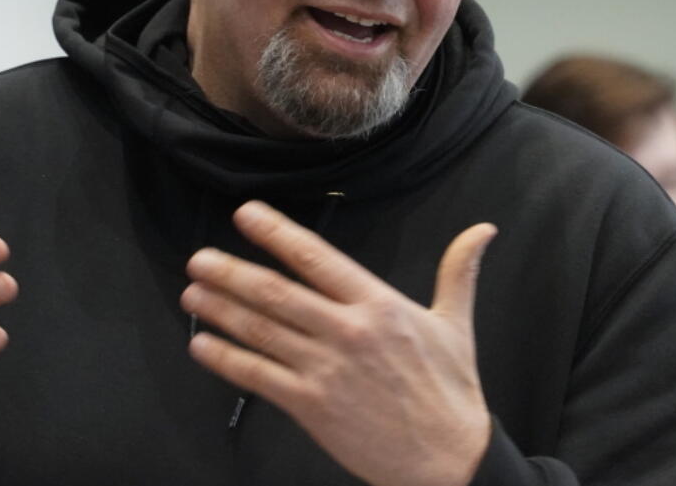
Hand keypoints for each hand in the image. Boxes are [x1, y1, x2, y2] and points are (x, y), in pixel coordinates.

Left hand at [181, 201, 495, 485]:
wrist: (450, 462)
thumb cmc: (451, 391)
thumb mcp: (455, 324)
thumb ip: (458, 272)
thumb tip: (483, 230)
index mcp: (379, 305)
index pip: (317, 258)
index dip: (278, 234)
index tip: (246, 215)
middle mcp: (347, 331)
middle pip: (277, 293)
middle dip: (232, 273)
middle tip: (198, 258)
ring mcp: (326, 370)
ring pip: (262, 331)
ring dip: (221, 310)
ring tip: (192, 292)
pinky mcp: (312, 407)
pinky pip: (258, 378)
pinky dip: (226, 359)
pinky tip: (202, 346)